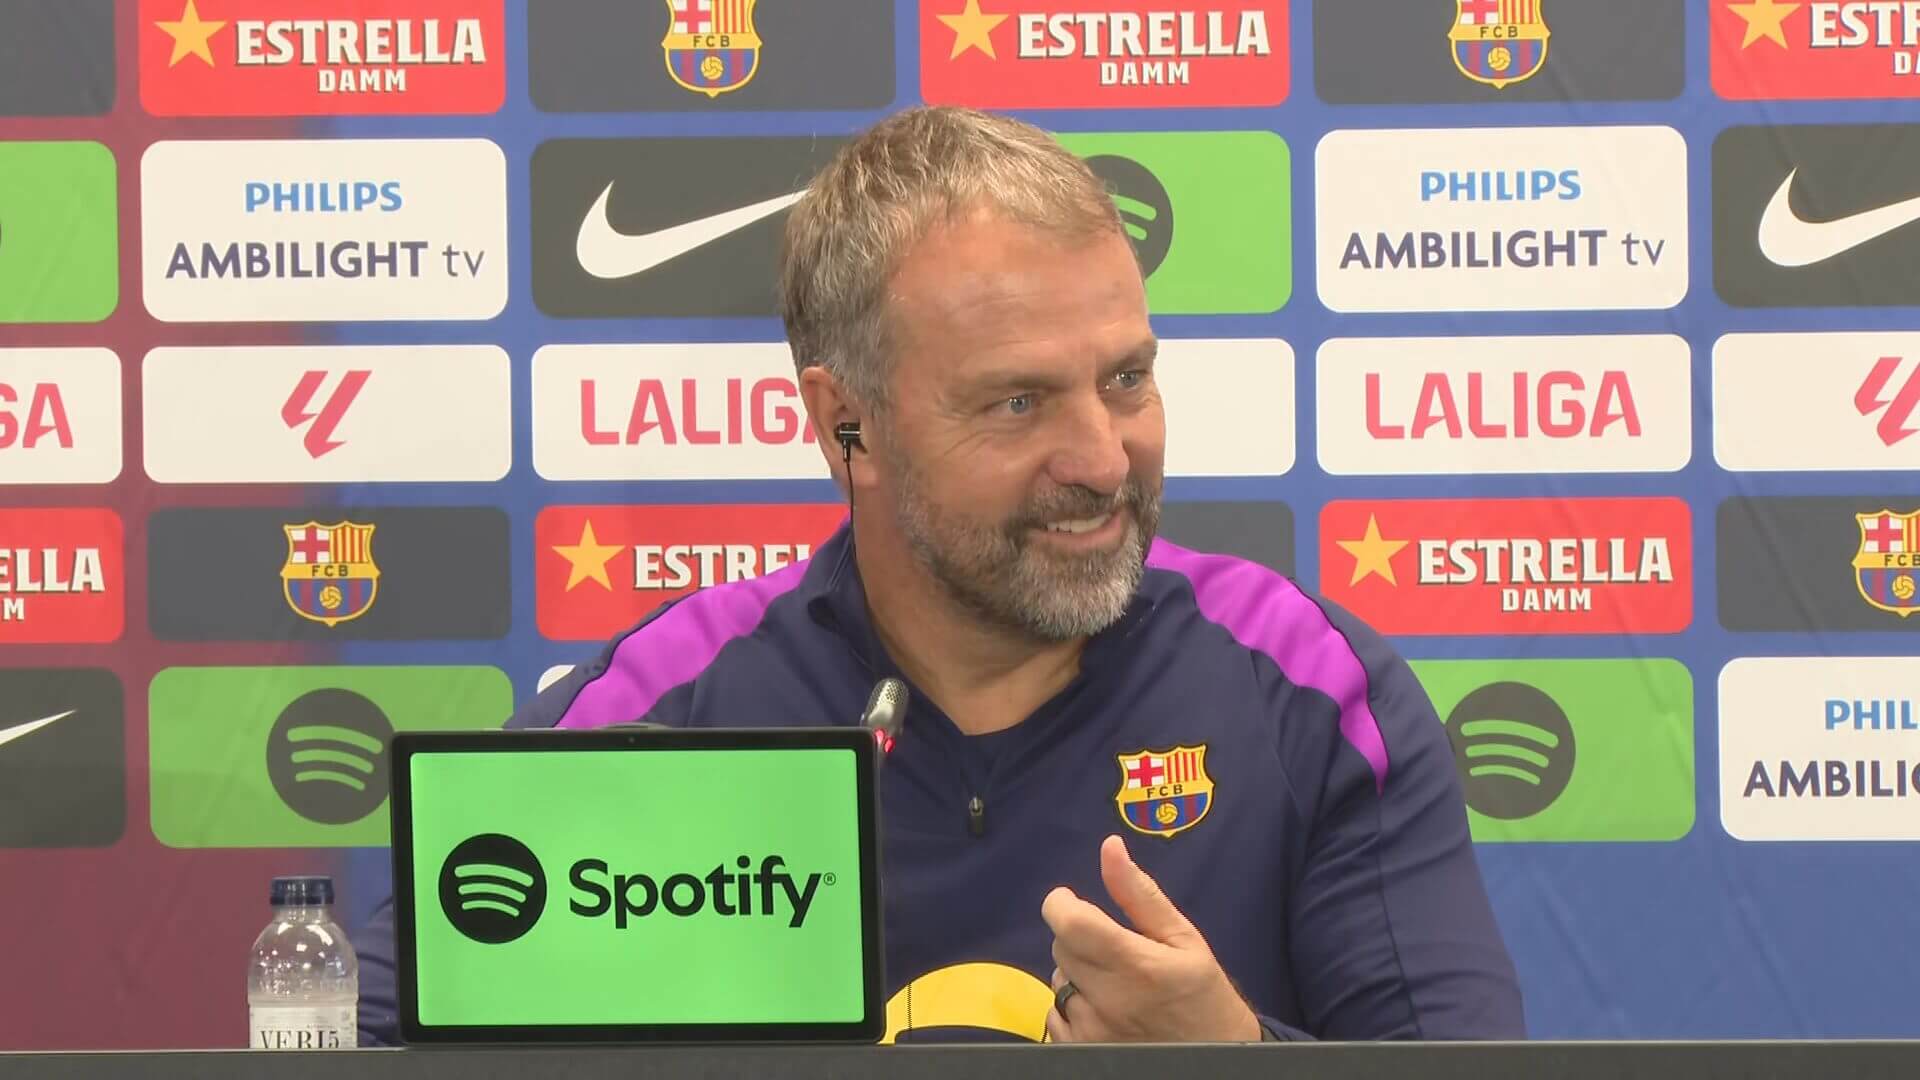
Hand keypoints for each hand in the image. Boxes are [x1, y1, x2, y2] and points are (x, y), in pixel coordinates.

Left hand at [1040, 833, 1262, 1042]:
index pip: (1070, 923)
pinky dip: (1072, 1006)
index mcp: (1137, 965)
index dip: (1061, 904)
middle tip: (1113, 948)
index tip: (1072, 900)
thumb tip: (1110, 846)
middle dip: (1078, 938)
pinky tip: (1105, 1011)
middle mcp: (1109, 1000)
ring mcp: (1092, 1032)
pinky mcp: (1081, 1051)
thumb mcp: (1182, 938)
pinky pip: (1054, 1015)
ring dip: (1077, 974)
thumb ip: (1139, 893)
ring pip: (1058, 980)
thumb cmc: (1201, 992)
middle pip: (1061, 947)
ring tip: (1115, 985)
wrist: (1215, 1056)